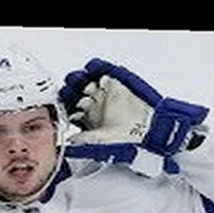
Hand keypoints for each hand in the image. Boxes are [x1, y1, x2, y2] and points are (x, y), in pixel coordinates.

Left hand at [59, 58, 208, 173]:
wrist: (147, 130)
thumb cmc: (126, 138)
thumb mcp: (102, 141)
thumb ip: (85, 139)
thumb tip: (70, 142)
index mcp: (87, 116)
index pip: (70, 106)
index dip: (66, 103)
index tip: (66, 103)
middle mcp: (94, 103)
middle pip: (76, 91)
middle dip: (72, 89)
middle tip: (73, 90)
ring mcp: (103, 93)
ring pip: (87, 81)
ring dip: (83, 79)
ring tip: (83, 82)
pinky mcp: (115, 84)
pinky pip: (103, 73)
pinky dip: (98, 71)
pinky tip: (97, 76)